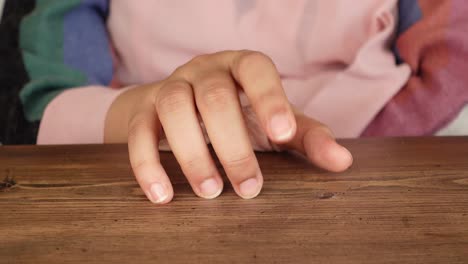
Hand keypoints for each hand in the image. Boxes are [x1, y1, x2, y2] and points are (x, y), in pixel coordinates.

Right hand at [105, 50, 352, 203]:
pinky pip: (139, 133)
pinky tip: (163, 195)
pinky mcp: (143, 110)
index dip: (269, 97)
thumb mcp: (272, 122)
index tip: (283, 134)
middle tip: (249, 187)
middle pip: (214, 97)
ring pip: (173, 108)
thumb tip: (342, 162)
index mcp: (240, 66)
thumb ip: (305, 137)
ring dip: (192, 154)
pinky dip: (148, 165)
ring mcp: (170, 86)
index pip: (255, 68)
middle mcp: (203, 70)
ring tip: (210, 192)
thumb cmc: (238, 114)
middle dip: (233, 145)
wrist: (181, 105)